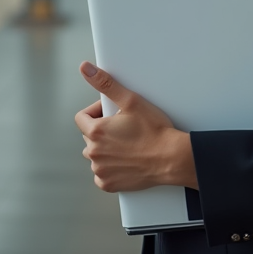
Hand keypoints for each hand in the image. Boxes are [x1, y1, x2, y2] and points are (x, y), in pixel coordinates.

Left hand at [74, 61, 197, 192]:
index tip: (111, 113)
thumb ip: (106, 84)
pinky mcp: (109, 184)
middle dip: (102, 130)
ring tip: (126, 144)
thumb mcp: (131, 101)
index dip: (96, 112)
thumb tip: (86, 69)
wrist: (171, 158)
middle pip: (88, 136)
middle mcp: (94, 153)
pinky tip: (125, 160)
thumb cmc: (154, 132)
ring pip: (95, 155)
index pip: (82, 118)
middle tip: (123, 128)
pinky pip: (101, 174)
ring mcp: (101, 170)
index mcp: (96, 132)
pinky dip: (110, 168)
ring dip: (105, 149)